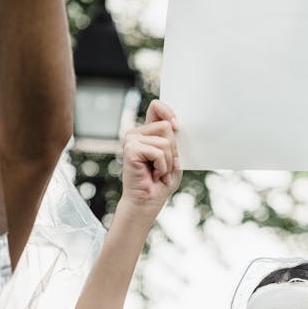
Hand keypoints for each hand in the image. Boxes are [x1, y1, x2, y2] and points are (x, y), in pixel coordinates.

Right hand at [120, 100, 181, 220]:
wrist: (147, 201)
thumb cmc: (160, 182)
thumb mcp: (174, 159)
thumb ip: (174, 141)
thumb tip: (174, 126)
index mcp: (147, 132)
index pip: (156, 107)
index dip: (168, 111)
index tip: (177, 126)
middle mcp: (137, 133)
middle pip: (166, 126)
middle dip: (173, 150)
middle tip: (164, 166)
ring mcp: (131, 139)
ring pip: (165, 141)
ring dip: (168, 162)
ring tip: (158, 172)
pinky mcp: (130, 149)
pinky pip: (158, 152)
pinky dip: (162, 167)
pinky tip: (153, 175)